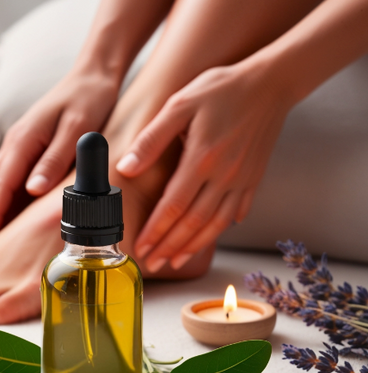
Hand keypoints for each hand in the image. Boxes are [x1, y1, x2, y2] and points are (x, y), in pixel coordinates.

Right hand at [0, 68, 119, 251]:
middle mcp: (14, 145)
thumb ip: (55, 158)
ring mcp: (18, 148)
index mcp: (23, 140)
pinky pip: (7, 182)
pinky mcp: (27, 151)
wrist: (92, 77)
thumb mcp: (76, 129)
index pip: (1, 186)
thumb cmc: (88, 101)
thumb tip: (32, 189)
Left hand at [116, 62, 291, 271]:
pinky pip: (236, 213)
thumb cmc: (221, 89)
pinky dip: (220, 231)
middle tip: (153, 264)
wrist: (271, 83)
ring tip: (175, 261)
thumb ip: (152, 139)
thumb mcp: (180, 104)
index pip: (173, 207)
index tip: (141, 247)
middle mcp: (223, 176)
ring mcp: (242, 181)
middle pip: (192, 223)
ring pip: (215, 225)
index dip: (155, 231)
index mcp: (201, 160)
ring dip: (193, 247)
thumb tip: (126, 168)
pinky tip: (207, 239)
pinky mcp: (254, 180)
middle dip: (169, 247)